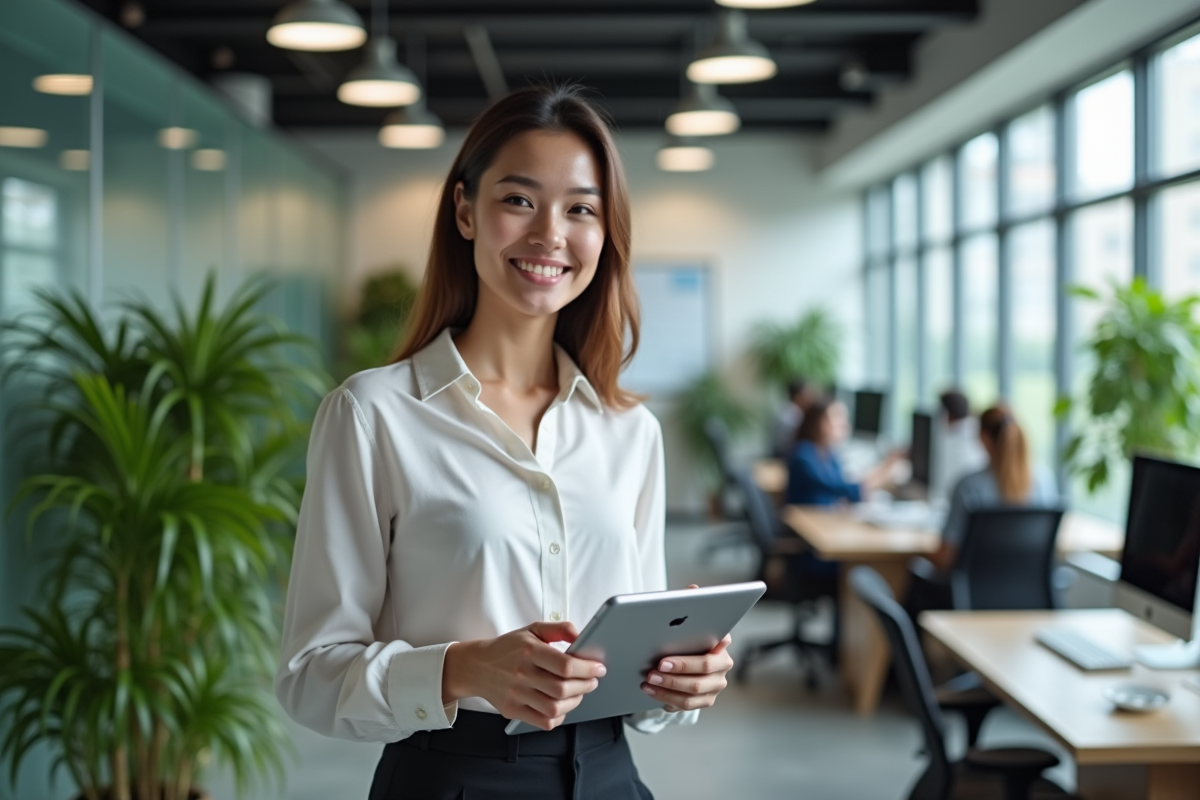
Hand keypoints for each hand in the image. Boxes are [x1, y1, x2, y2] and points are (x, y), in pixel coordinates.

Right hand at [442, 621, 604, 730]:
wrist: (476, 666)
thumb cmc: (508, 647)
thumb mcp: (532, 629)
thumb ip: (559, 628)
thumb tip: (581, 636)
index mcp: (529, 650)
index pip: (565, 665)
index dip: (587, 669)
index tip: (598, 668)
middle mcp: (522, 673)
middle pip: (563, 689)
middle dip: (585, 686)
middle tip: (592, 681)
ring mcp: (516, 694)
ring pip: (554, 708)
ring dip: (575, 702)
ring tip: (579, 693)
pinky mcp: (512, 710)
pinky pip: (542, 721)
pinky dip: (558, 717)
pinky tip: (562, 707)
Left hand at [640, 584, 733, 711]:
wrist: (682, 664)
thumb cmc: (683, 638)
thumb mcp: (685, 622)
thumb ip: (689, 604)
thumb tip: (693, 589)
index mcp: (721, 643)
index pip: (721, 641)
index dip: (708, 645)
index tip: (677, 653)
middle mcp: (723, 665)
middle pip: (703, 670)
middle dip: (679, 669)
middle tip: (656, 667)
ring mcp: (715, 685)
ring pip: (693, 691)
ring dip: (668, 687)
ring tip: (648, 680)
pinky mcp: (705, 700)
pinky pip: (686, 705)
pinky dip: (666, 698)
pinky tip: (651, 691)